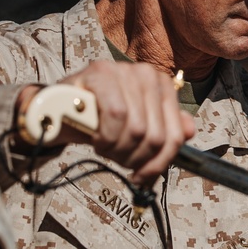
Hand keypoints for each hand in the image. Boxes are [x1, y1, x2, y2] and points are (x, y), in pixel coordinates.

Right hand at [16, 61, 194, 185]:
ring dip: (117, 149)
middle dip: (134, 158)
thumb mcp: (135, 128)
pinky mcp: (101, 73)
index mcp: (162, 86)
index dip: (159, 163)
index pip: (174, 135)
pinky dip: (105, 136)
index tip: (142, 176)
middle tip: (117, 159)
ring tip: (104, 146)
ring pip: (137, 129)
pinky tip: (96, 137)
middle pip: (155, 136)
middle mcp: (147, 74)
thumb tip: (189, 132)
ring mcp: (124, 71)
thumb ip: (164, 129)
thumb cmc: (99, 121)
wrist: (58, 110)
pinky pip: (116, 116)